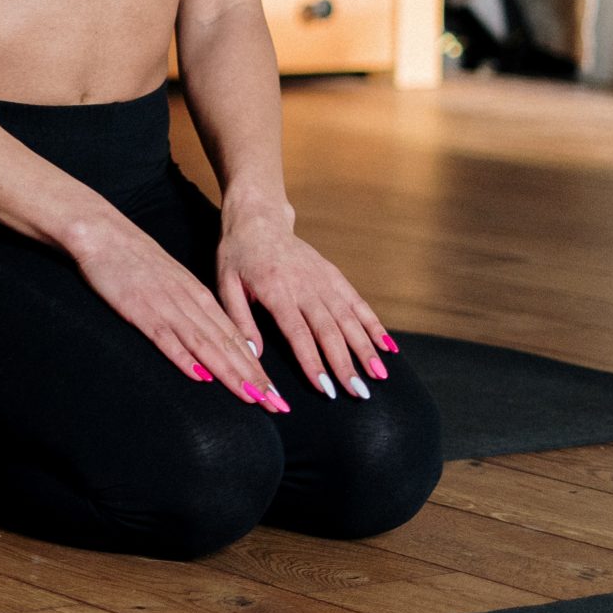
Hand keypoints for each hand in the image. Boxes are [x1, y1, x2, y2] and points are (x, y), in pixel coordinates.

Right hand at [69, 218, 289, 410]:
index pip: (236, 339)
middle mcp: (189, 302)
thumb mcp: (173, 282)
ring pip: (205, 345)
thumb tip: (211, 341)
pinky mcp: (140, 309)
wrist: (104, 234)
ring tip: (253, 399)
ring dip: (231, 374)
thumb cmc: (135, 259)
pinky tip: (199, 377)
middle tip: (278, 406)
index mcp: (198, 296)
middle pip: (228, 346)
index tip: (277, 395)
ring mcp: (165, 306)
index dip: (258, 369)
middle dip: (255, 379)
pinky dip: (184, 357)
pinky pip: (165, 337)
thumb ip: (191, 310)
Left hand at [214, 211, 392, 402]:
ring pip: (349, 318)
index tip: (325, 388)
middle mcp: (305, 286)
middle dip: (346, 364)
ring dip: (365, 348)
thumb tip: (254, 355)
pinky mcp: (334, 276)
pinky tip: (387, 347)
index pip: (298, 333)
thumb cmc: (237, 255)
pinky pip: (358, 302)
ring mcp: (323, 280)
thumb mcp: (225, 284)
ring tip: (378, 376)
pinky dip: (374, 325)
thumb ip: (240, 320)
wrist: (258, 219)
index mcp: (276, 290)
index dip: (313, 361)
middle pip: (330, 330)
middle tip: (359, 393)